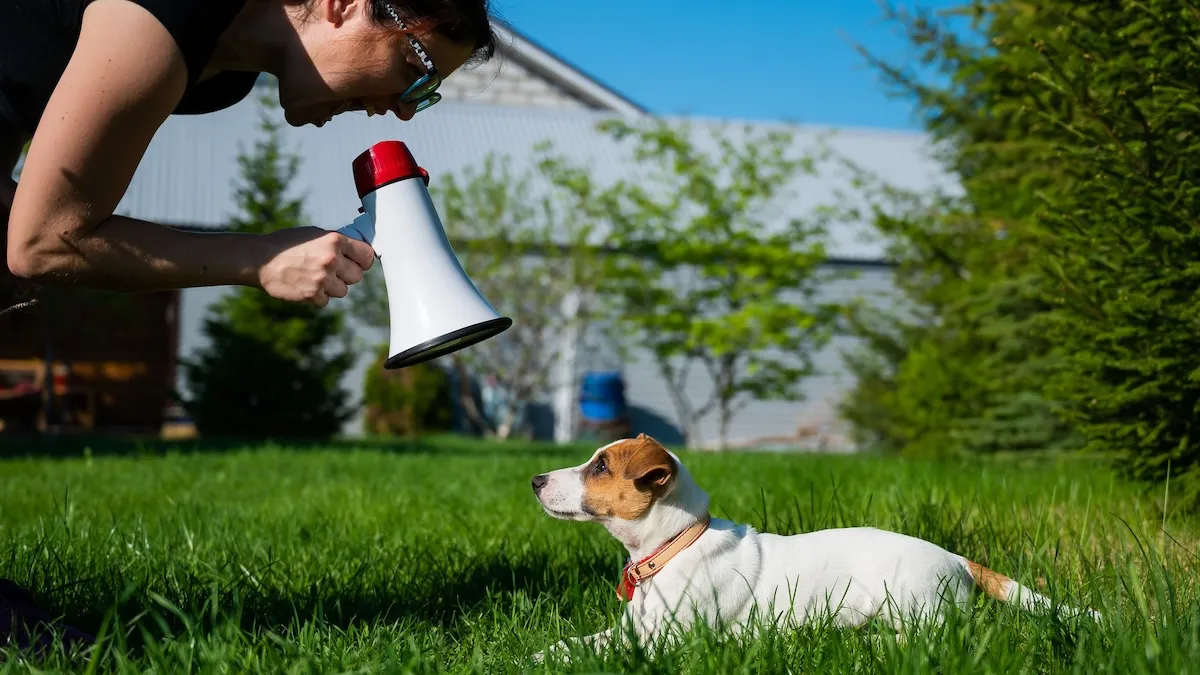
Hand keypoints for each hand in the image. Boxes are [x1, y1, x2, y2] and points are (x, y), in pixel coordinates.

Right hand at [255, 227, 374, 305]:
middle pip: (358, 276)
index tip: (358, 262)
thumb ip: (336, 243)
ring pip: (343, 290)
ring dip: (332, 287)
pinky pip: (326, 300)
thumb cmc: (287, 244)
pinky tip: (305, 284)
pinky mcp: (312, 295)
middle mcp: (331, 260)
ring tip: (315, 277)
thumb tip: (357, 250)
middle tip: (333, 271)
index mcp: (334, 241)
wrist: (260, 259)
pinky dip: (317, 296)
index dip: (363, 260)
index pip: (366, 255)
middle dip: (347, 275)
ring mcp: (322, 279)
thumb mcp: (314, 234)